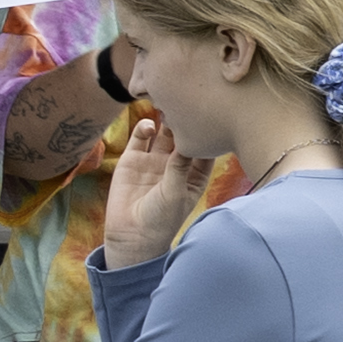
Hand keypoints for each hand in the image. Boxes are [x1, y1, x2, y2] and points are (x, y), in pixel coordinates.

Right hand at [95, 109, 201, 258]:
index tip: (211, 116)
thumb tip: (186, 137)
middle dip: (186, 121)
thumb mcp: (176, 192)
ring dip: (166, 119)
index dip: (207, 132)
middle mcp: (175, 164)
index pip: (205, 147)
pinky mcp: (133, 158)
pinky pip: (140, 136)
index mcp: (194, 174)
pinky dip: (145, 127)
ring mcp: (154, 160)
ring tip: (168, 108)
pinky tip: (149, 126)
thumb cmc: (162, 219)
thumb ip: (180, 165)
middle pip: (184, 135)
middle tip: (187, 106)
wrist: (132, 235)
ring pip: (163, 132)